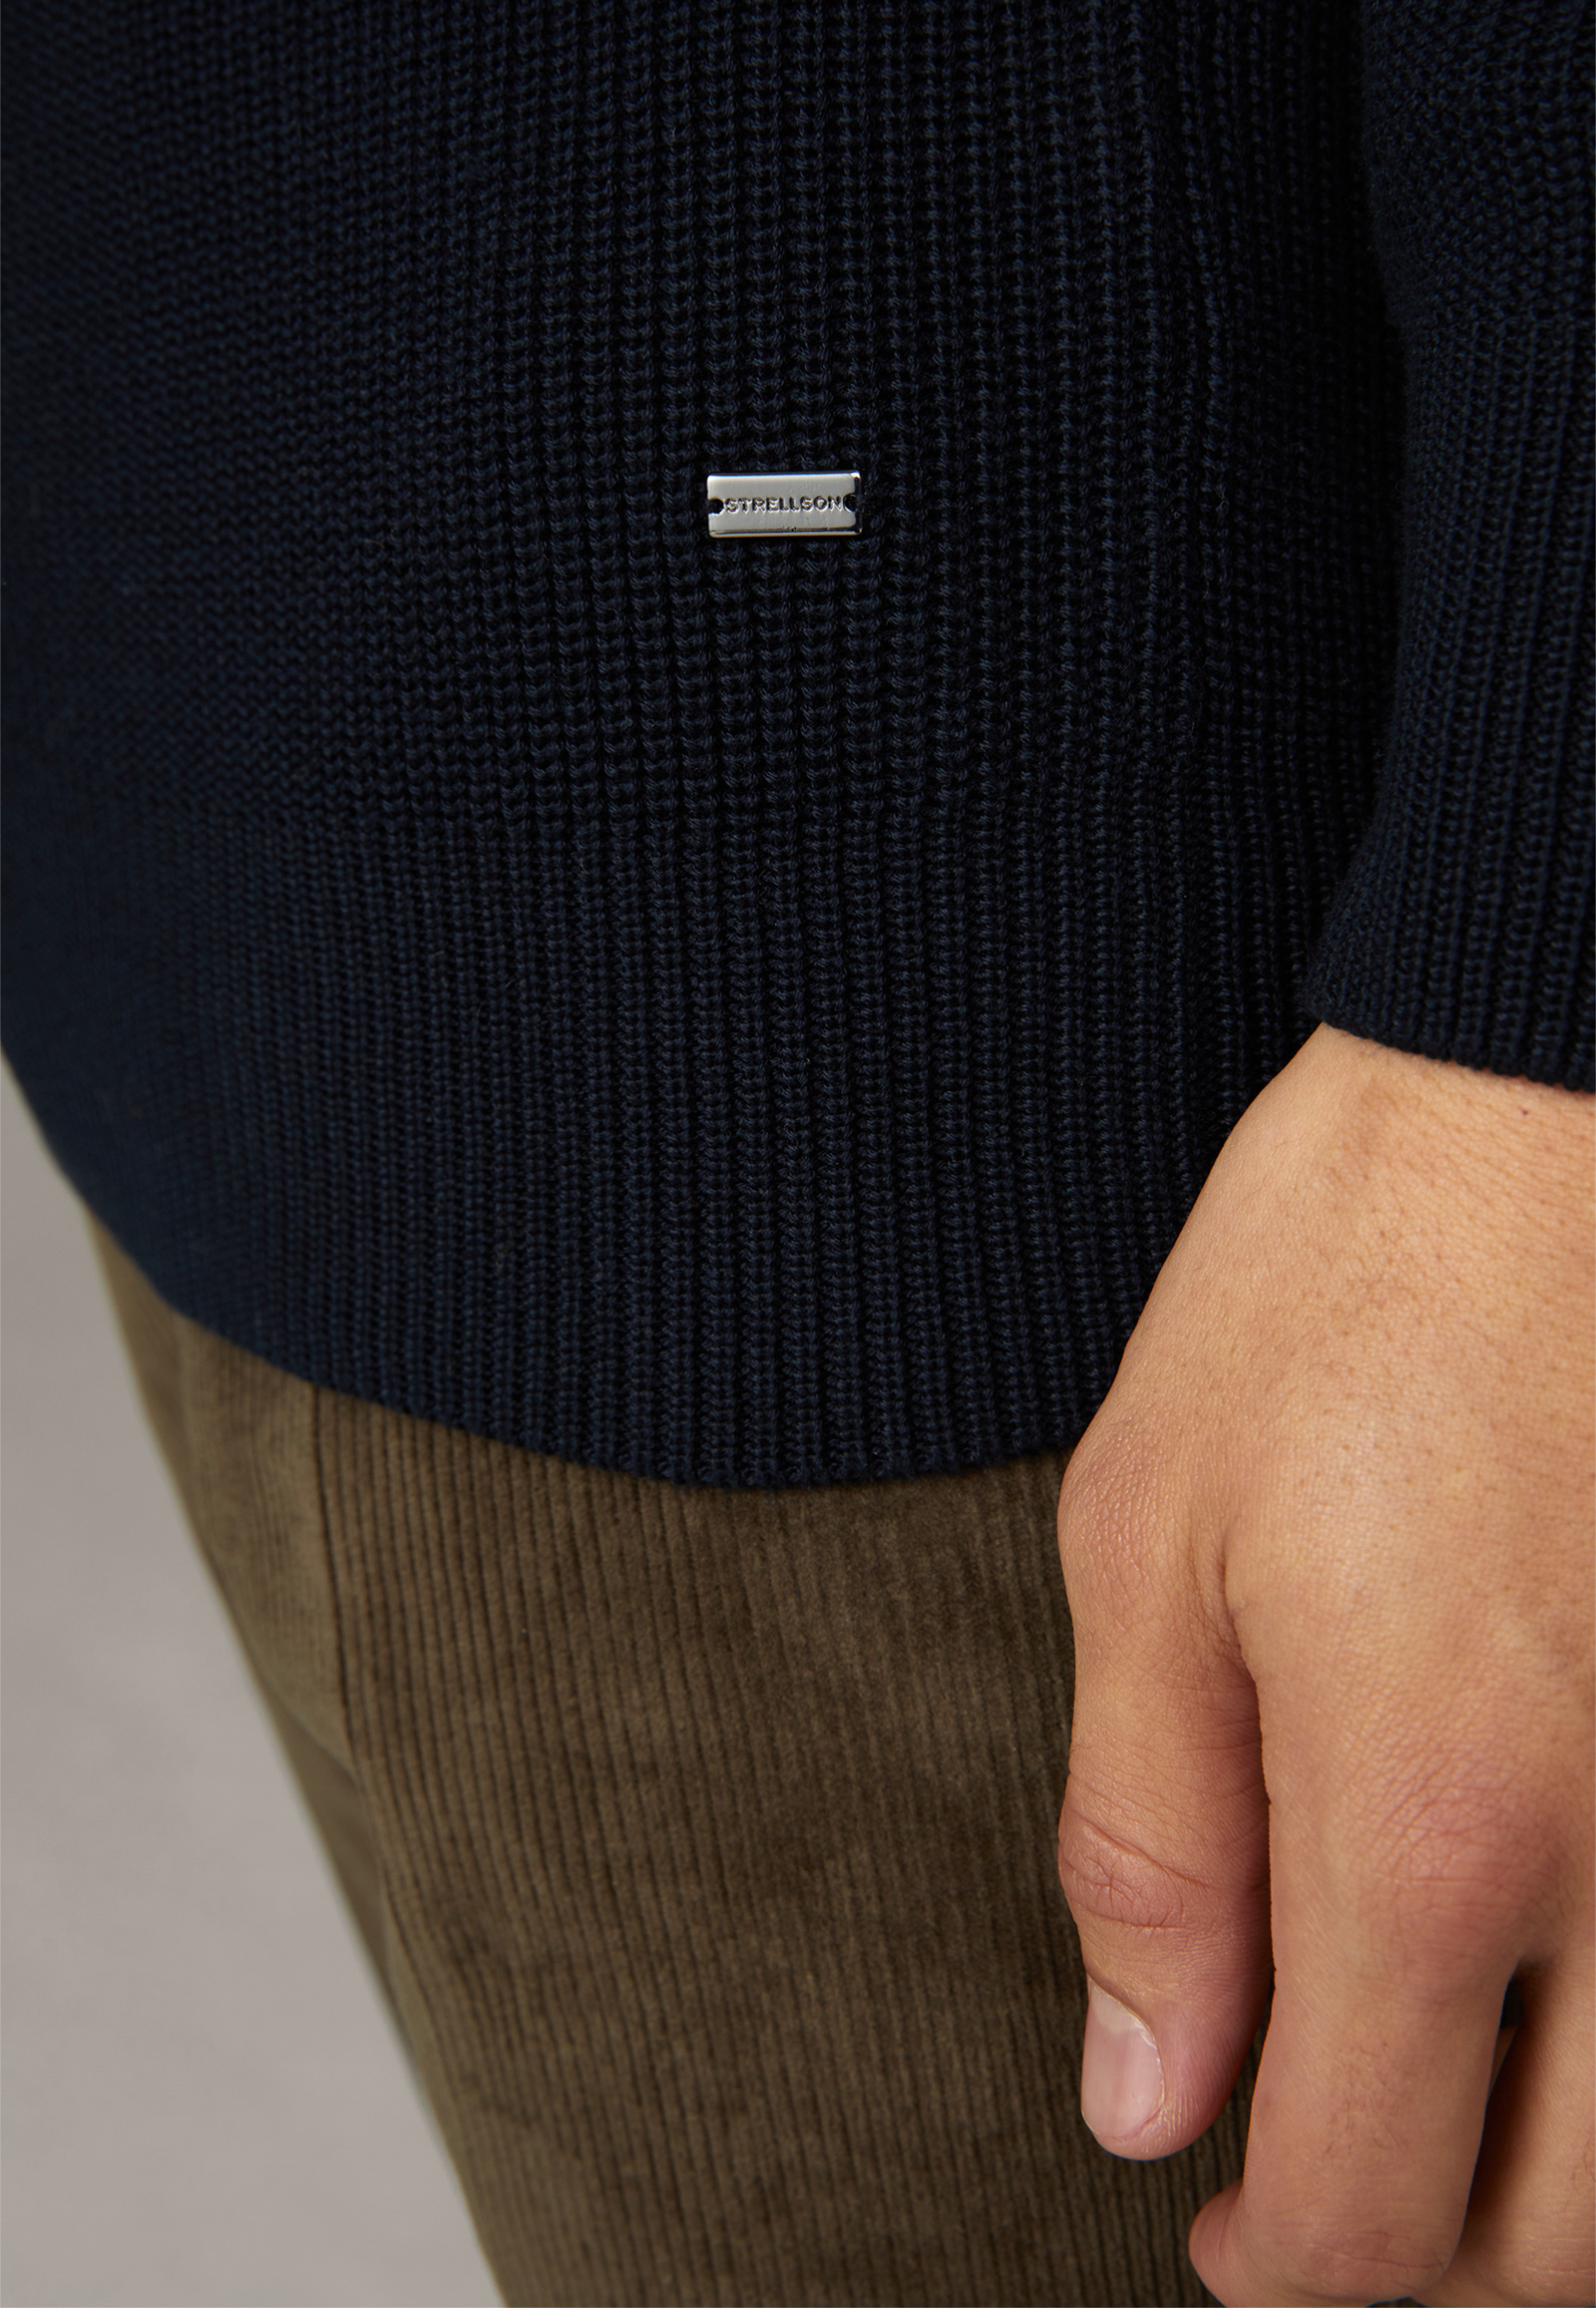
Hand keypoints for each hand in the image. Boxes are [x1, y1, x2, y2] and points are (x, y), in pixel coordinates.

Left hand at [1055, 1023, 1593, 2305]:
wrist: (1548, 1094)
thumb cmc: (1332, 1287)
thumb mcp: (1152, 1542)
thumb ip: (1152, 1847)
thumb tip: (1148, 2097)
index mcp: (1430, 1820)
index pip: (1369, 2205)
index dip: (1271, 2263)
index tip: (1210, 2224)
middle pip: (1565, 2244)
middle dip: (1423, 2262)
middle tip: (1316, 2186)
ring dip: (1556, 2186)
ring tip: (1436, 2093)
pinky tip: (1554, 1966)